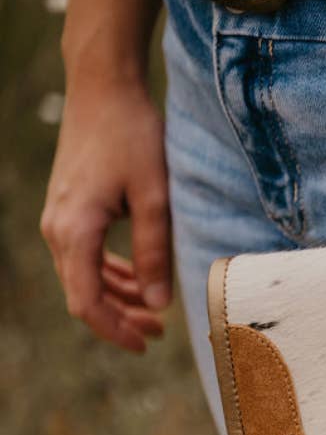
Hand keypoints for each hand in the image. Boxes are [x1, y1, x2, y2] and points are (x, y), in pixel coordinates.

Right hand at [40, 84, 169, 352]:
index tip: (145, 344)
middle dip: (120, 318)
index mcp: (75, 231)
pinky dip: (111, 273)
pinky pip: (86, 255)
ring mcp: (60, 218)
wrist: (103, 90)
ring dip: (118, 297)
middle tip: (159, 333)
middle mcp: (58, 229)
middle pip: (83, 293)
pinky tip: (139, 280)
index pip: (85, 302)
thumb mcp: (154, 198)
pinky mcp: (70, 208)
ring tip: (155, 313)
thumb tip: (158, 304)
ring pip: (84, 276)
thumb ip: (155, 252)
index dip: (114, 330)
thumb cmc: (133, 137)